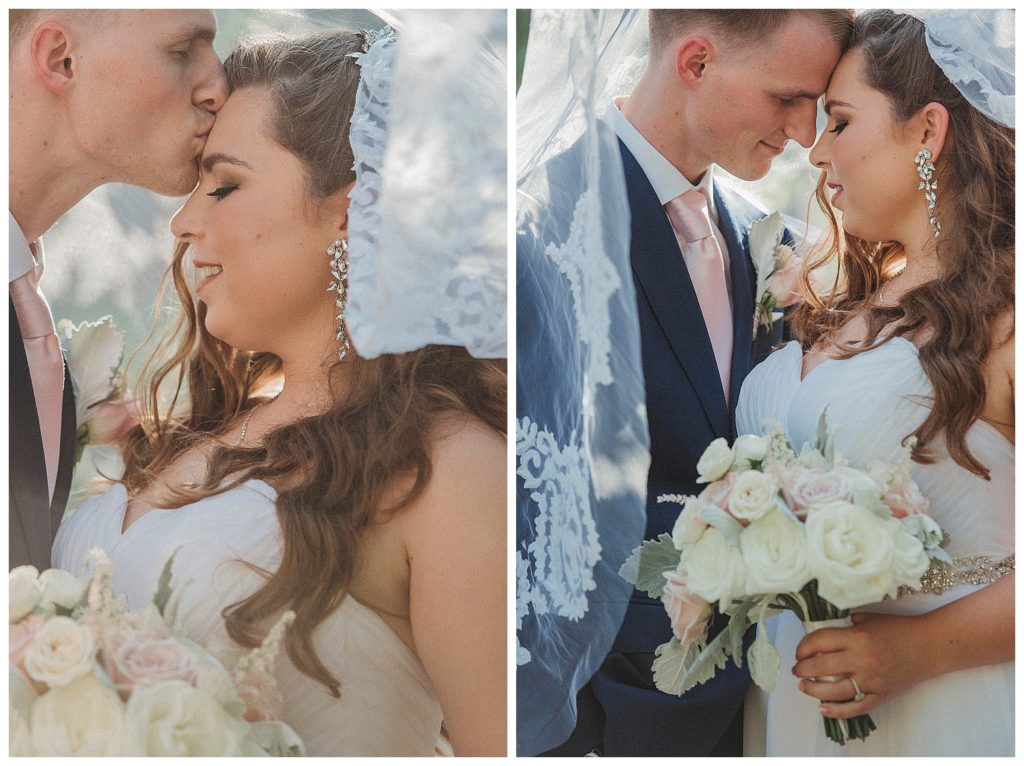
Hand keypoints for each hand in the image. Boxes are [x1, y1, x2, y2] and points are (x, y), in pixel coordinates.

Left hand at [792, 612, 937, 718]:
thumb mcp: (870, 619)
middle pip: (821, 667)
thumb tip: (827, 631)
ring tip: (804, 687)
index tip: (799, 652)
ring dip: (813, 690)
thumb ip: (847, 624)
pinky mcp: (882, 694)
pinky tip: (823, 709)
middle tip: (796, 670)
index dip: (803, 647)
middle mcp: (861, 659)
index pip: (819, 642)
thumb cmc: (899, 629)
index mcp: (856, 637)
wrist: (930, 646)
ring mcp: (872, 680)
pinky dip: (838, 711)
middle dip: (802, 669)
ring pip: (834, 691)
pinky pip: (856, 707)